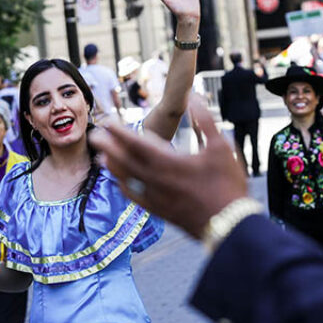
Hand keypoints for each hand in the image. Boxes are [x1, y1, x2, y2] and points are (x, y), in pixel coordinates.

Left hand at [90, 99, 247, 238]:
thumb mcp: (221, 148)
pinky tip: (120, 182)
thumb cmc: (227, 185)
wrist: (229, 225)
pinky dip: (123, 185)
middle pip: (124, 160)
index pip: (136, 143)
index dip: (119, 131)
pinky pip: (134, 196)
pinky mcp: (158, 210)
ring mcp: (155, 196)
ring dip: (112, 165)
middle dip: (107, 146)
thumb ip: (205, 121)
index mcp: (168, 162)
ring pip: (126, 179)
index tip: (107, 121)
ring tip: (101, 155)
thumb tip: (193, 97)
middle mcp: (156, 179)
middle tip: (94, 134)